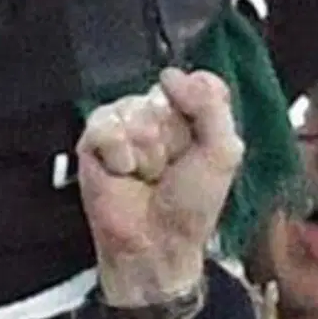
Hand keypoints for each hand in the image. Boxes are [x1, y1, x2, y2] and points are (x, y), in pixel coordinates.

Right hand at [79, 67, 239, 305]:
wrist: (155, 243)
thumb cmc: (191, 205)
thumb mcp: (222, 154)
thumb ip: (211, 106)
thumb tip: (169, 75)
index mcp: (192, 113)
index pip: (197, 80)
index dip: (198, 105)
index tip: (198, 139)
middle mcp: (157, 113)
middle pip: (162, 95)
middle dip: (170, 137)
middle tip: (169, 168)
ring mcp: (125, 123)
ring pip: (133, 110)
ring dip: (145, 151)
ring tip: (144, 174)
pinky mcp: (94, 139)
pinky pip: (105, 124)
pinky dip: (117, 153)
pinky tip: (122, 172)